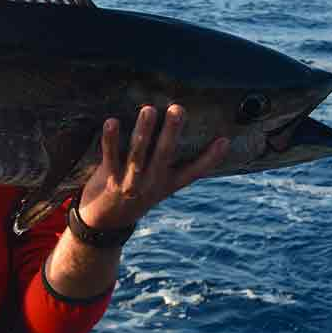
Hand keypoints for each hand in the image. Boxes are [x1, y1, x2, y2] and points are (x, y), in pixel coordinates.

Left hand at [77, 104, 228, 230]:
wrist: (107, 223)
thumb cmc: (135, 193)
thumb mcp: (157, 184)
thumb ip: (167, 162)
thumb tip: (183, 130)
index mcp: (168, 184)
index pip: (194, 171)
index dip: (211, 158)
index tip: (224, 140)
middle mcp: (152, 183)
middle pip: (164, 155)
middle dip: (172, 132)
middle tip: (178, 109)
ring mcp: (131, 182)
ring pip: (138, 154)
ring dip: (144, 131)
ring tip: (148, 110)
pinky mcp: (109, 179)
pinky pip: (110, 156)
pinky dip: (111, 140)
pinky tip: (112, 122)